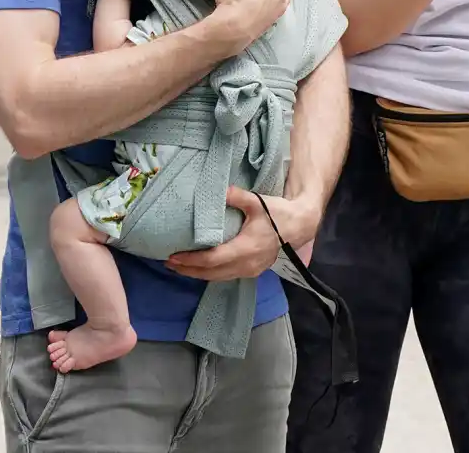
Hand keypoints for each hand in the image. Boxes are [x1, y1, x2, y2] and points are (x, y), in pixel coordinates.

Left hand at [167, 186, 318, 281]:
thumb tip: (220, 191)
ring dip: (197, 274)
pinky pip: (226, 276)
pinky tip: (201, 268)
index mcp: (244, 249)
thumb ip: (237, 197)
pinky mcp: (252, 271)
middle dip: (188, 269)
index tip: (173, 256)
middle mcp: (245, 264)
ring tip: (180, 267)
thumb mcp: (258, 202)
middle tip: (168, 263)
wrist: (299, 226)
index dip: (191, 260)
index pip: (211, 260)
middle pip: (211, 273)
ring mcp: (249, 270)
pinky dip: (210, 274)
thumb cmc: (278, 213)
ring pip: (218, 278)